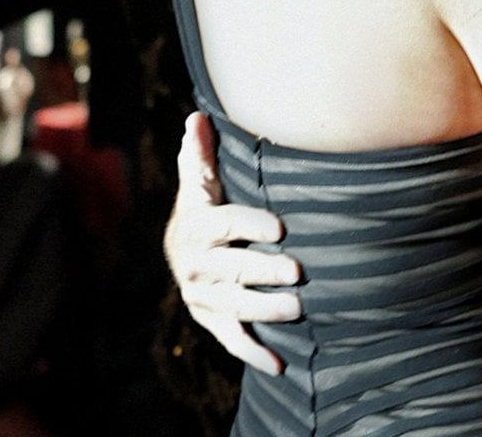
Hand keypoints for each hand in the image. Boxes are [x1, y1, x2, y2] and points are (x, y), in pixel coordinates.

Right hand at [166, 112, 300, 374]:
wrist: (183, 254)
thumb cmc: (204, 209)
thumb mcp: (200, 183)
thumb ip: (200, 154)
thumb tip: (196, 117)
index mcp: (195, 228)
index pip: (223, 226)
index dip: (249, 225)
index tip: (280, 226)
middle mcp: (194, 265)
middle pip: (231, 269)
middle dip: (263, 271)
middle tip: (298, 271)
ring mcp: (202, 296)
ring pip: (234, 305)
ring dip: (265, 309)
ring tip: (298, 308)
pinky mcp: (211, 319)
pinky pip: (231, 338)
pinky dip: (254, 352)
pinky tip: (280, 364)